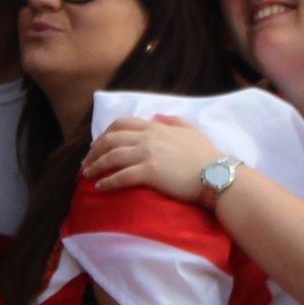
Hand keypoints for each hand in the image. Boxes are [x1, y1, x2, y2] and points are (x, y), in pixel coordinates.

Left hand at [82, 115, 223, 202]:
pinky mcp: (150, 172)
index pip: (122, 124)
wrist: (217, 173)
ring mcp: (148, 154)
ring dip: (95, 166)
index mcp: (155, 127)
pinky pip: (121, 177)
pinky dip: (107, 182)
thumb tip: (157, 116)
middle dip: (94, 151)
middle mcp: (148, 137)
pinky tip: (99, 188)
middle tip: (86, 163)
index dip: (105, 134)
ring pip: (112, 157)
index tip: (97, 145)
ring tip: (87, 175)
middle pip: (111, 140)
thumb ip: (173, 121)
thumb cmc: (207, 155)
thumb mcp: (191, 130)